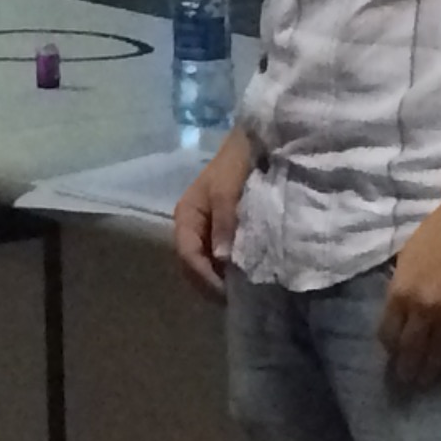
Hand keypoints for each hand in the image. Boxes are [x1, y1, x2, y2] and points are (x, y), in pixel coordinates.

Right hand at [171, 134, 253, 301]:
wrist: (253, 143)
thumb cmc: (237, 163)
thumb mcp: (228, 188)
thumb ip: (224, 221)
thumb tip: (222, 259)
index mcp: (186, 215)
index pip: (187, 254)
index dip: (203, 276)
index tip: (227, 291)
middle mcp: (191, 226)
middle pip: (191, 265)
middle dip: (208, 283)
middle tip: (235, 298)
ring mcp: (205, 230)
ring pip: (203, 265)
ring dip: (217, 280)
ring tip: (240, 292)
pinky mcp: (220, 232)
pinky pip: (217, 259)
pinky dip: (226, 272)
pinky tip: (243, 277)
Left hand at [375, 192, 440, 388]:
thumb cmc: (439, 231)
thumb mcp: (407, 258)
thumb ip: (401, 288)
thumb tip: (398, 315)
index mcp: (401, 290)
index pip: (389, 333)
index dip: (390, 349)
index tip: (391, 356)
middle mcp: (424, 306)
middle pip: (411, 349)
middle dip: (407, 368)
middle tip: (407, 382)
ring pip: (438, 353)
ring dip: (431, 369)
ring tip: (427, 381)